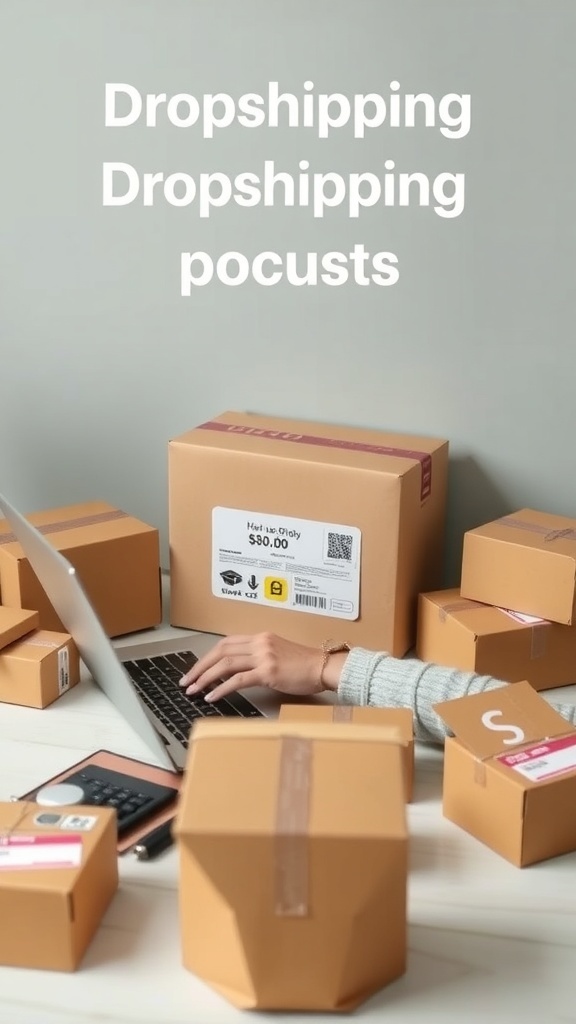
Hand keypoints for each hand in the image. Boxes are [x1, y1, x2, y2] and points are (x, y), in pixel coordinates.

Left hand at [179, 632, 343, 702]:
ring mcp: (264, 656)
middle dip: (200, 667)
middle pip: (220, 651)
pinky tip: (212, 696)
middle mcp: (260, 643)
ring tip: (194, 690)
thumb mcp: (278, 654)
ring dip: (205, 678)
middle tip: (187, 680)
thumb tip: (238, 670)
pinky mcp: (268, 672)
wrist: (324, 667)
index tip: (196, 669)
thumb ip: (259, 656)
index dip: (207, 656)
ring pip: (225, 664)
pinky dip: (221, 688)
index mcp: (261, 637)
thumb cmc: (305, 665)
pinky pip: (238, 679)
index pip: (226, 643)